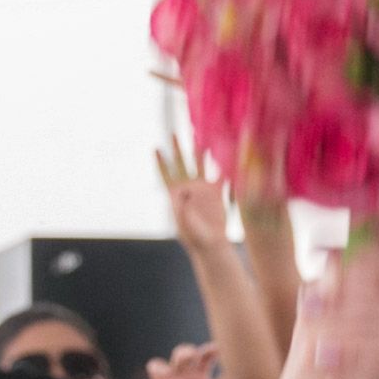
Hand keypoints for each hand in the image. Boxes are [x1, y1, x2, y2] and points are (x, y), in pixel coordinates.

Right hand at [139, 344, 237, 378]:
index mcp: (198, 374)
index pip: (204, 357)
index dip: (209, 351)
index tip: (217, 349)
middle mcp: (180, 376)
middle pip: (180, 355)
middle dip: (184, 352)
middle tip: (190, 354)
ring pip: (156, 366)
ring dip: (159, 369)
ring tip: (166, 375)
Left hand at [156, 136, 230, 253]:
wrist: (210, 244)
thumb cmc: (194, 237)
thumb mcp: (184, 223)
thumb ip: (182, 207)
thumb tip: (185, 190)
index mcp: (175, 195)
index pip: (165, 174)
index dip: (160, 162)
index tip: (155, 149)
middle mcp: (188, 187)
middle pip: (180, 163)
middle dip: (176, 148)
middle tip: (172, 133)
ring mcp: (202, 188)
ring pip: (199, 164)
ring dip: (198, 150)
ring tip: (198, 135)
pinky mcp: (216, 192)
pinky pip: (218, 174)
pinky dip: (220, 163)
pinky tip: (222, 150)